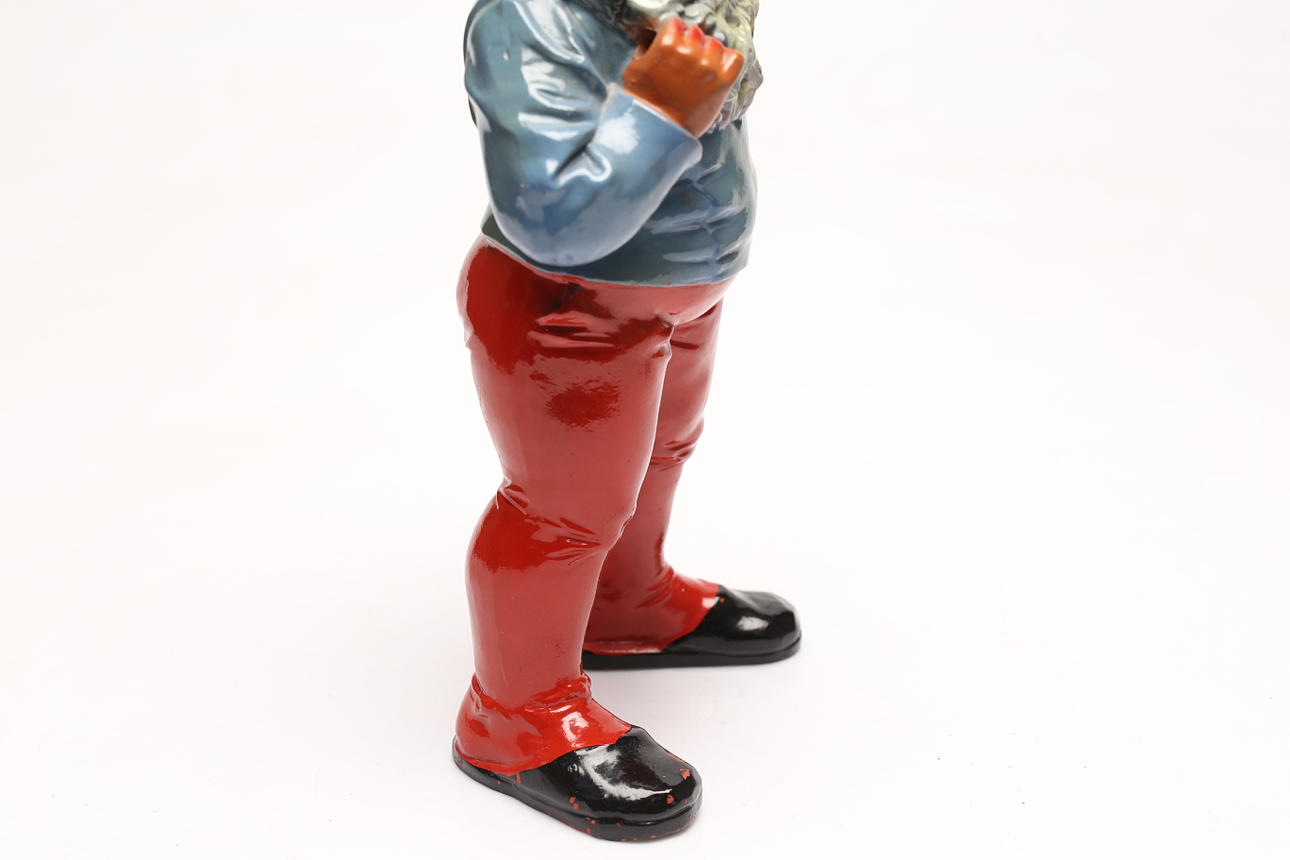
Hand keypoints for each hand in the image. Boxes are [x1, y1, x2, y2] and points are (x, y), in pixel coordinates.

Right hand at [621, 17, 744, 137]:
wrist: (659, 130)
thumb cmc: (643, 102)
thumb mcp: (634, 69)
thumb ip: (647, 50)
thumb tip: (656, 42)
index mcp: (668, 44)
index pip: (677, 25)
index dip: (674, 36)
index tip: (673, 48)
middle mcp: (690, 52)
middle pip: (697, 34)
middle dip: (691, 46)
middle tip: (685, 64)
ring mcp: (708, 67)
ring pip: (716, 45)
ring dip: (709, 54)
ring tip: (701, 69)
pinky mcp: (722, 82)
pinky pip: (736, 59)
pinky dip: (729, 61)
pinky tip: (720, 69)